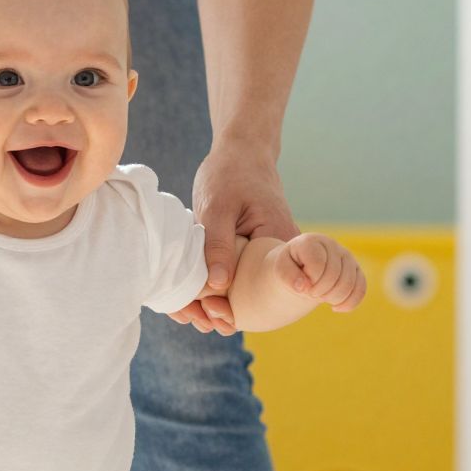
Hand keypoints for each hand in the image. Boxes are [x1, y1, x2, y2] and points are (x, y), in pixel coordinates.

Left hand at [170, 142, 299, 335]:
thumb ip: (218, 245)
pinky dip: (219, 290)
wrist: (243, 152)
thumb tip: (217, 286)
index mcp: (280, 244)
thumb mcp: (218, 206)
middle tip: (190, 317)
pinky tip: (194, 298)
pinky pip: (241, 280)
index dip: (233, 309)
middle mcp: (282, 257)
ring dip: (218, 305)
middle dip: (223, 313)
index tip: (203, 310)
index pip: (263, 292)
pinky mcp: (257, 257)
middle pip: (255, 300)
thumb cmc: (230, 173)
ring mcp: (270, 258)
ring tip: (187, 312)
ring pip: (246, 293)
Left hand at [272, 233, 365, 311]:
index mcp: (312, 241)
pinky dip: (349, 304)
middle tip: (310, 294)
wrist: (299, 267)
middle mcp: (332, 245)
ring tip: (321, 298)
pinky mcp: (356, 270)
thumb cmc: (289, 267)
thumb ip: (287, 276)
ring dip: (333, 299)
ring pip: (349, 284)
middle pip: (335, 276)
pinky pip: (361, 290)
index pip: (318, 265)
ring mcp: (347, 257)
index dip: (310, 283)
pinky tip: (336, 308)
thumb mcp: (280, 269)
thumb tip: (304, 287)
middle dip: (320, 293)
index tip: (301, 286)